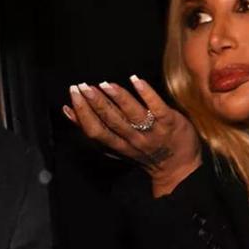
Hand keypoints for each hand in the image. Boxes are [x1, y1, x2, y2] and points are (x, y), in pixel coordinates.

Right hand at [63, 75, 201, 196]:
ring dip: (117, 98)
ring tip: (104, 84)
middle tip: (82, 86)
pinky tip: (135, 80)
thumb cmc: (143, 152)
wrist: (179, 168)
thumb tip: (68, 111)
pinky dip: (146, 94)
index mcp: (118, 146)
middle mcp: (134, 140)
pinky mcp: (170, 122)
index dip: (82, 114)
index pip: (95, 131)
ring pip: (132, 115)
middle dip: (95, 103)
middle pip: (111, 121)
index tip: (73, 94)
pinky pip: (157, 108)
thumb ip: (94, 129)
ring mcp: (153, 131)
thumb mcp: (115, 146)